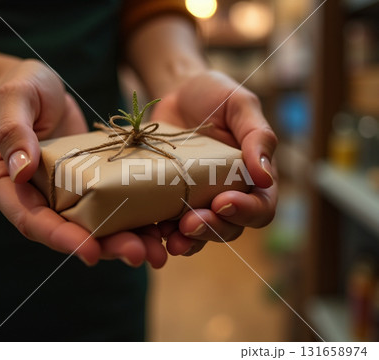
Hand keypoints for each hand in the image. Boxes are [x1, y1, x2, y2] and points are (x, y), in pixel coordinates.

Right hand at [0, 59, 167, 267]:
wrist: (40, 85)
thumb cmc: (20, 86)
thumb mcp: (14, 97)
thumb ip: (14, 131)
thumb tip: (20, 170)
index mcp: (4, 182)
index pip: (30, 219)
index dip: (59, 238)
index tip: (89, 251)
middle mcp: (33, 196)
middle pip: (67, 230)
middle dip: (103, 246)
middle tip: (139, 255)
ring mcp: (61, 192)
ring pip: (91, 224)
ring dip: (122, 239)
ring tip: (156, 251)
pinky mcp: (85, 183)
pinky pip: (106, 205)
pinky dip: (130, 218)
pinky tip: (157, 226)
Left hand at [150, 70, 277, 254]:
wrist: (175, 93)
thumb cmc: (214, 95)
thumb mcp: (240, 105)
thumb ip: (257, 136)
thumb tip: (265, 177)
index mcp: (253, 177)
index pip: (261, 206)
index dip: (247, 211)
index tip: (224, 201)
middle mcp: (228, 194)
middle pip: (230, 227)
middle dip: (212, 229)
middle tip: (190, 223)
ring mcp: (198, 200)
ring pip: (200, 234)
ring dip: (188, 240)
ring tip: (172, 238)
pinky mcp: (171, 200)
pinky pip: (169, 225)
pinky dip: (163, 233)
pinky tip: (153, 230)